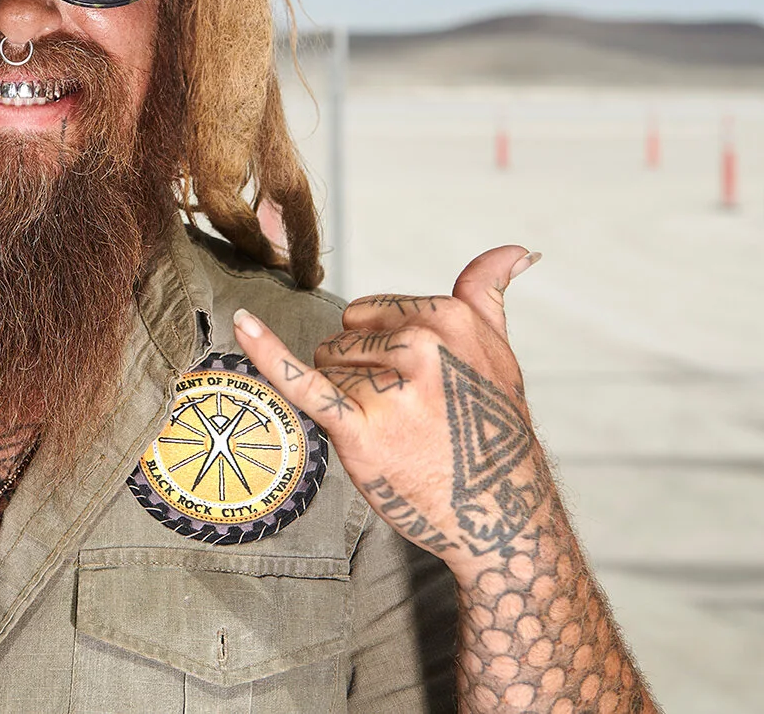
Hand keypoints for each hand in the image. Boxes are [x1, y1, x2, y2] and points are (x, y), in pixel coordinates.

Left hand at [233, 244, 545, 579]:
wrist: (500, 515)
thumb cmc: (493, 431)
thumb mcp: (500, 351)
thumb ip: (489, 292)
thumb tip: (521, 247)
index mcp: (449, 317)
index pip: (371, 311)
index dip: (383, 350)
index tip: (419, 382)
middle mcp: (421, 345)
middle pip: (343, 337)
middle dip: (361, 373)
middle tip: (406, 414)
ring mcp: (390, 387)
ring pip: (327, 369)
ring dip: (348, 401)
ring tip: (393, 432)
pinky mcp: (359, 428)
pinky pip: (302, 382)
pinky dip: (267, 353)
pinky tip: (242, 324)